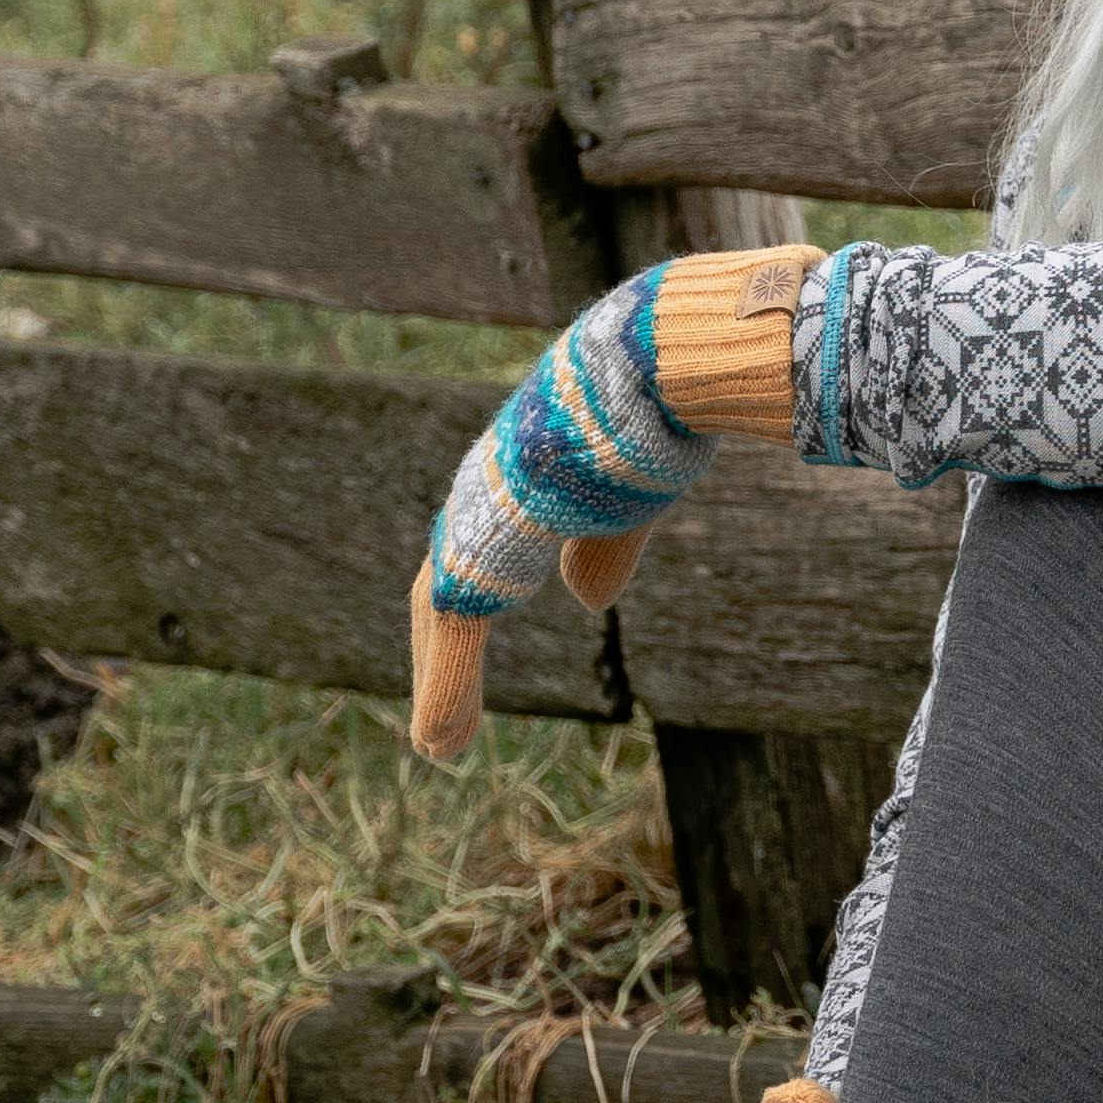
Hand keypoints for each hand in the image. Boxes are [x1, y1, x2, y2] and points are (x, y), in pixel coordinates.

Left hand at [404, 248, 809, 760]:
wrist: (661, 358)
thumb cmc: (663, 405)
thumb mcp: (633, 490)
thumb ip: (604, 545)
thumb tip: (584, 600)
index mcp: (528, 469)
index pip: (488, 541)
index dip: (480, 594)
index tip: (469, 637)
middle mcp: (493, 484)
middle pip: (453, 575)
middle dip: (442, 646)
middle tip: (443, 710)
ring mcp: (484, 509)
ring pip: (445, 606)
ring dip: (441, 679)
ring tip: (439, 744)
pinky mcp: (488, 536)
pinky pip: (455, 627)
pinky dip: (445, 689)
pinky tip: (439, 743)